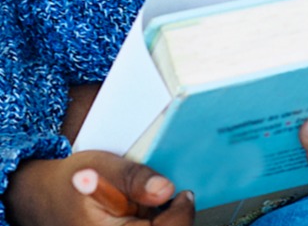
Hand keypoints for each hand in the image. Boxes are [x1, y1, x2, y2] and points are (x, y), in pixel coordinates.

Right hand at [4, 152, 193, 225]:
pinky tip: (142, 209)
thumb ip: (135, 178)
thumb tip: (165, 189)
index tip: (185, 194)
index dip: (182, 215)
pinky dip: (150, 221)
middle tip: (176, 197)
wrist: (39, 197)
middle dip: (174, 219)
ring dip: (161, 221)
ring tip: (150, 201)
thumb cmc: (69, 183)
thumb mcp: (102, 169)